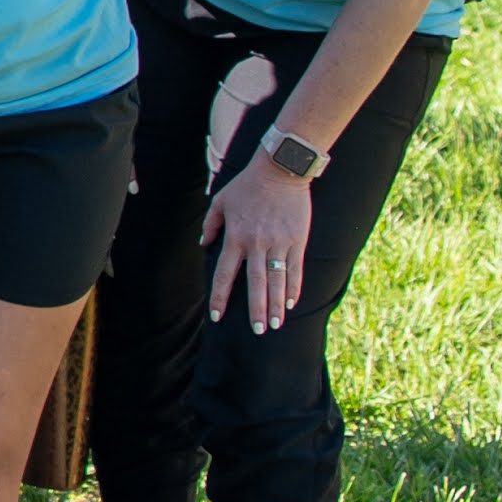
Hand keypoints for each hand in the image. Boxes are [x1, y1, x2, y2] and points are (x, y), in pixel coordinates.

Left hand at [203, 154, 316, 331]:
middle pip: (255, 284)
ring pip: (277, 281)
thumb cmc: (247, 185)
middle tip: (257, 331)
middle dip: (256, 310)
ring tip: (276, 325)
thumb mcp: (220, 201)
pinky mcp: (298, 241)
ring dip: (277, 305)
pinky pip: (295, 269)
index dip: (221, 297)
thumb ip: (211, 225)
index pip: (225, 274)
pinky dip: (294, 288)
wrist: (280, 170)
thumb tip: (204, 246)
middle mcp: (256, 243)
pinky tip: (292, 303)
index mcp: (235, 236)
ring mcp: (279, 243)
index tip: (217, 316)